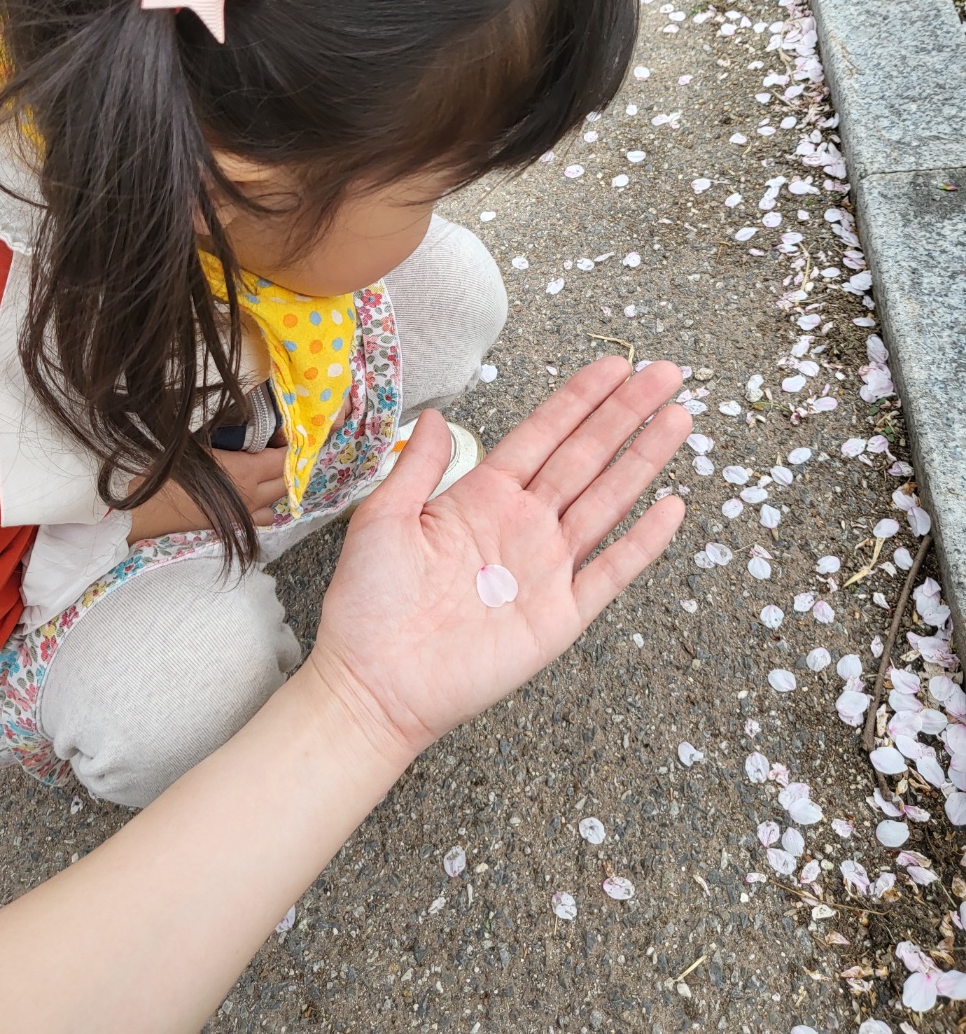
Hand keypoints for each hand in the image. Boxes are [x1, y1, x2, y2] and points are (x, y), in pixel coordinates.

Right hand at [127, 446, 287, 541]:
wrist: (146, 508)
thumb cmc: (170, 471)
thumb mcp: (200, 442)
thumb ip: (228, 434)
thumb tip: (246, 421)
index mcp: (246, 473)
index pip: (284, 458)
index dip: (287, 442)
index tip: (278, 431)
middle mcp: (252, 496)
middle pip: (286, 481)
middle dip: (285, 462)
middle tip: (273, 447)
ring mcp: (244, 514)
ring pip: (276, 501)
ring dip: (276, 485)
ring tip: (264, 470)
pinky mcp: (234, 525)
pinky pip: (261, 517)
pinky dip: (264, 506)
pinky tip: (251, 493)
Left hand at [308, 357, 690, 763]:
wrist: (373, 683)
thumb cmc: (368, 602)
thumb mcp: (383, 519)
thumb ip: (417, 466)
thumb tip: (441, 415)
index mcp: (483, 496)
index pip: (543, 434)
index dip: (580, 399)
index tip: (616, 365)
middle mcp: (523, 524)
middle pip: (586, 456)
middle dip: (626, 413)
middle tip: (666, 373)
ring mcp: (546, 568)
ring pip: (607, 502)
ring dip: (643, 460)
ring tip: (679, 419)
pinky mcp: (560, 615)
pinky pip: (610, 572)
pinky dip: (642, 542)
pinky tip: (671, 507)